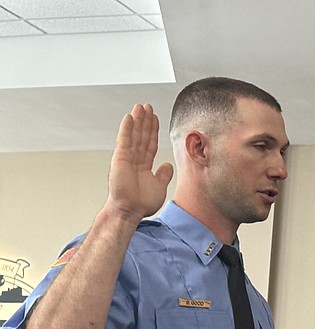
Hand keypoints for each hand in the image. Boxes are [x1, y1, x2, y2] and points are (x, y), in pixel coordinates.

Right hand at [105, 104, 173, 223]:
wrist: (130, 210)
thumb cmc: (142, 203)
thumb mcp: (159, 186)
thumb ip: (163, 175)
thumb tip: (168, 165)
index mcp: (144, 165)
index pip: (150, 144)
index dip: (153, 131)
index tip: (156, 118)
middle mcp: (135, 159)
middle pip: (142, 136)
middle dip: (146, 121)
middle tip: (148, 106)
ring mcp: (127, 157)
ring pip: (134, 135)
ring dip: (138, 120)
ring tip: (141, 106)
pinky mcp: (120, 158)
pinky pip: (124, 140)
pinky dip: (127, 128)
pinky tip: (130, 117)